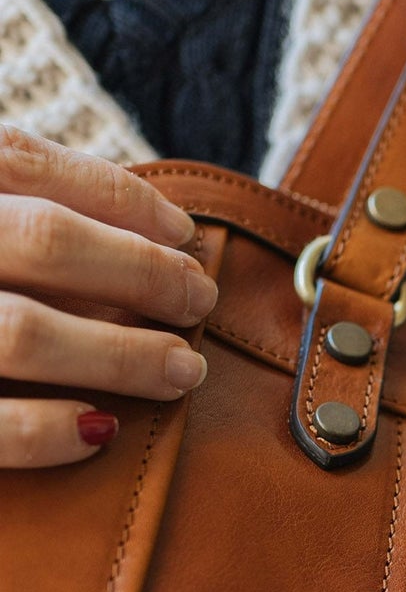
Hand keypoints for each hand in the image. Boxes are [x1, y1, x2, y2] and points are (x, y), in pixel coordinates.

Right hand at [0, 127, 212, 467]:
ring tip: (184, 371)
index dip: (116, 197)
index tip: (185, 233)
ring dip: (121, 354)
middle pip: (45, 242)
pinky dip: (46, 429)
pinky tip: (100, 430)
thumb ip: (13, 212)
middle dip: (142, 273)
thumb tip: (141, 240)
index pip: (23, 162)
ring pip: (26, 333)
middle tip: (201, 301)